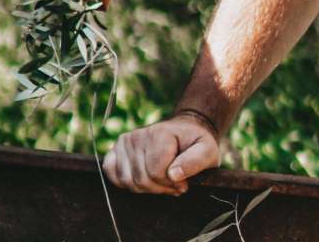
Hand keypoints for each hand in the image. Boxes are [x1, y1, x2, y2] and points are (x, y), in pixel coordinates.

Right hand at [102, 112, 219, 194]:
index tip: (184, 182)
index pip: (156, 173)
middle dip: (160, 188)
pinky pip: (111, 172)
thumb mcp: (208, 151)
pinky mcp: (117, 147)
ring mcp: (125, 141)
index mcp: (160, 134)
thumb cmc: (196, 143)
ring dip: (145, 188)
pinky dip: (124, 182)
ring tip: (161, 181)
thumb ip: (194, 162)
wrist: (185, 129)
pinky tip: (142, 179)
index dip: (172, 185)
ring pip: (127, 180)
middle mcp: (138, 135)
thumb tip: (174, 175)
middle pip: (141, 179)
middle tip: (174, 183)